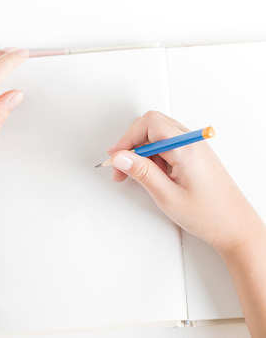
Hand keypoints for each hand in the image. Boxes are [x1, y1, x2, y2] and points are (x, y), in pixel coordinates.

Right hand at [108, 111, 263, 254]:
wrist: (235, 227)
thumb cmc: (209, 215)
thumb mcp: (167, 196)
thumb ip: (141, 172)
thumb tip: (120, 157)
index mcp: (186, 148)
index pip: (150, 124)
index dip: (128, 138)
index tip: (116, 156)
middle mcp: (192, 142)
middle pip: (152, 125)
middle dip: (132, 143)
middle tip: (121, 166)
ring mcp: (194, 147)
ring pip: (158, 135)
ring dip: (141, 151)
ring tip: (133, 174)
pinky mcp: (194, 155)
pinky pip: (167, 145)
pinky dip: (153, 156)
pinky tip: (149, 174)